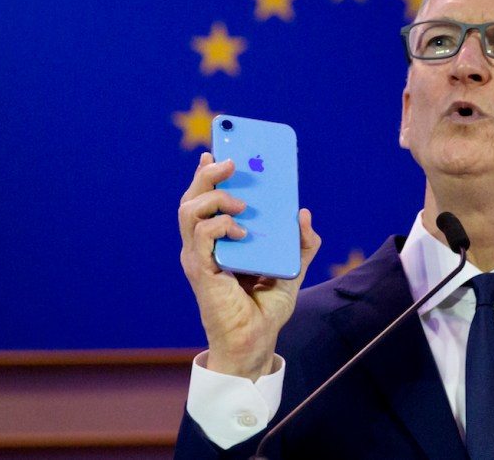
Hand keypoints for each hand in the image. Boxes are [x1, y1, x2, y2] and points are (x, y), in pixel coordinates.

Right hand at [178, 152, 321, 379]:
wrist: (255, 342)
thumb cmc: (265, 308)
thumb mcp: (291, 269)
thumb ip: (301, 244)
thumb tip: (304, 214)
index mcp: (219, 241)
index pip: (205, 200)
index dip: (207, 174)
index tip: (215, 152)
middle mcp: (203, 245)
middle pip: (192, 198)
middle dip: (208, 174)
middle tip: (230, 162)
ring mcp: (199, 257)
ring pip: (189, 210)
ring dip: (215, 197)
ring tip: (242, 202)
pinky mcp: (201, 270)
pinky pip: (201, 235)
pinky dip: (220, 224)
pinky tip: (241, 231)